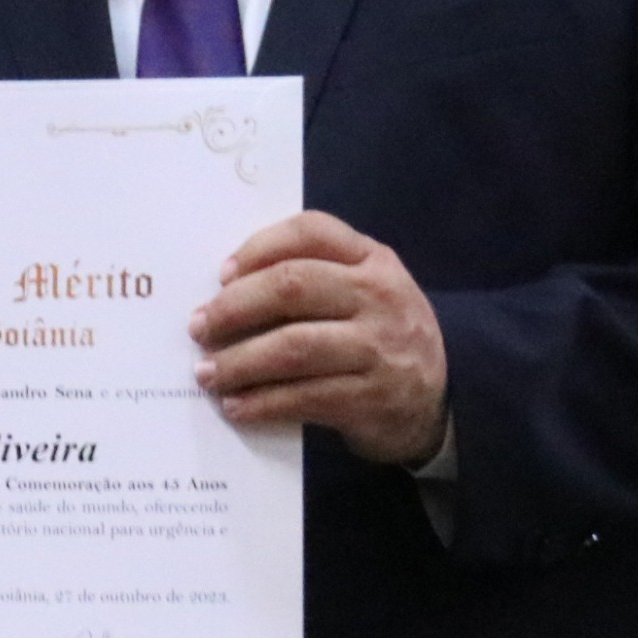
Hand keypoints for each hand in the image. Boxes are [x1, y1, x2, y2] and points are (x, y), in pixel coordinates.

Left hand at [190, 212, 446, 465]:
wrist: (439, 399)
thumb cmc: (378, 336)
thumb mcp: (363, 293)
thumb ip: (312, 278)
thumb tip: (223, 291)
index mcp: (372, 259)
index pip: (311, 231)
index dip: (259, 247)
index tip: (221, 274)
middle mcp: (379, 296)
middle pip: (293, 285)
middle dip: (234, 307)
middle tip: (199, 328)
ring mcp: (379, 348)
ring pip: (294, 346)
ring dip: (239, 361)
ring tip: (207, 372)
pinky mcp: (372, 398)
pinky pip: (305, 397)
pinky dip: (262, 402)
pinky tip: (236, 405)